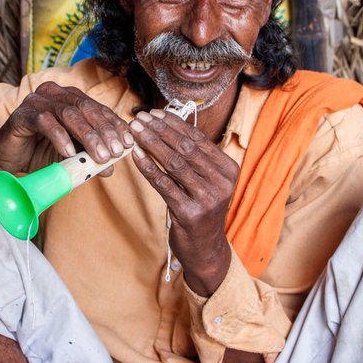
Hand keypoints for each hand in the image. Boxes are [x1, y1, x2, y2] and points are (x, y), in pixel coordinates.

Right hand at [0, 82, 133, 179]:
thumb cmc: (41, 152)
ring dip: (87, 136)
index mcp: (71, 98)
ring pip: (69, 114)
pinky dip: (60, 137)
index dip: (115, 126)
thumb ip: (90, 156)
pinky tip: (69, 153)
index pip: (99, 109)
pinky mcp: (22, 113)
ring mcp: (38, 101)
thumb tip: (113, 167)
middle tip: (116, 152)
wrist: (8, 158)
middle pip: (86, 109)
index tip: (129, 143)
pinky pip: (45, 122)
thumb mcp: (72, 155)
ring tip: (99, 156)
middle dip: (104, 132)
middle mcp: (56, 94)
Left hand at [130, 109, 238, 295]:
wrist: (206, 249)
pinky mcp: (189, 213)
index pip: (198, 139)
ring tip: (134, 132)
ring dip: (151, 144)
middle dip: (159, 130)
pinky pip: (164, 184)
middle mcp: (222, 183)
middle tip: (139, 118)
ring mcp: (207, 199)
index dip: (174, 124)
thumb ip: (195, 157)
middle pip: (185, 148)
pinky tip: (135, 155)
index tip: (154, 113)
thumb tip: (170, 124)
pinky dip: (147, 167)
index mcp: (228, 169)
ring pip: (174, 163)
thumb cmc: (201, 209)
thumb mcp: (207, 181)